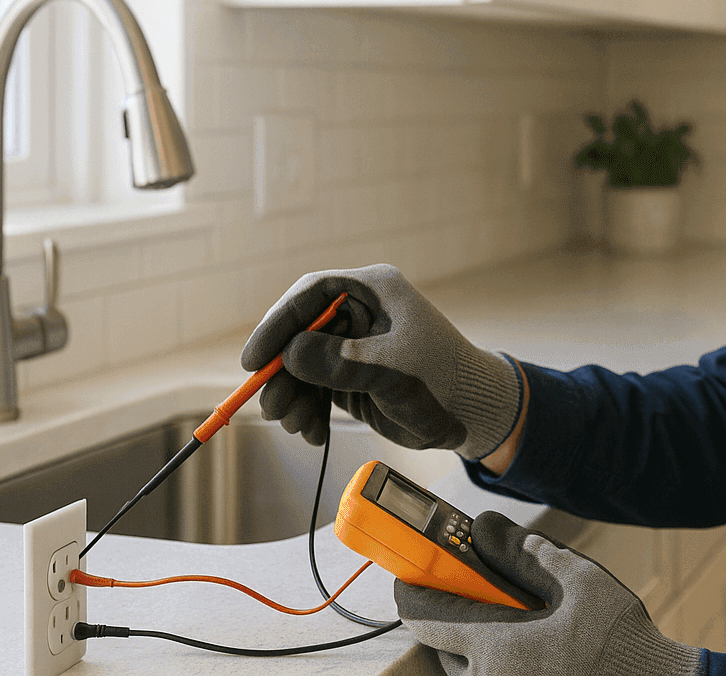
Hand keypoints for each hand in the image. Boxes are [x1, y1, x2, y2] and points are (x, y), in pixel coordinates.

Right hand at [241, 264, 521, 456]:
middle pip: (298, 333)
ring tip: (298, 426)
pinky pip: (315, 389)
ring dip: (293, 398)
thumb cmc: (441, 381)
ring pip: (302, 366)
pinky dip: (309, 412)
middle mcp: (359, 312)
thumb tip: (287, 354)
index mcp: (373, 290)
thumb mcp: (391, 370)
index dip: (277, 323)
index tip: (254, 359)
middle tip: (272, 407)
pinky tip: (314, 434)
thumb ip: (339, 362)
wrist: (471, 415)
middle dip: (282, 373)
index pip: (311, 294)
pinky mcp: (352, 376)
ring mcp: (354, 345)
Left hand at [395, 511, 700, 675]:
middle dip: (453, 613)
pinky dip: (497, 659)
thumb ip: (522, 552)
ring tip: (515, 616)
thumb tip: (484, 528)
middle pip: (441, 644)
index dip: (413, 588)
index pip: (424, 617)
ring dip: (474, 640)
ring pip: (465, 667)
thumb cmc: (618, 637)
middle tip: (481, 588)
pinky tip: (533, 643)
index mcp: (495, 646)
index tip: (414, 569)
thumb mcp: (575, 578)